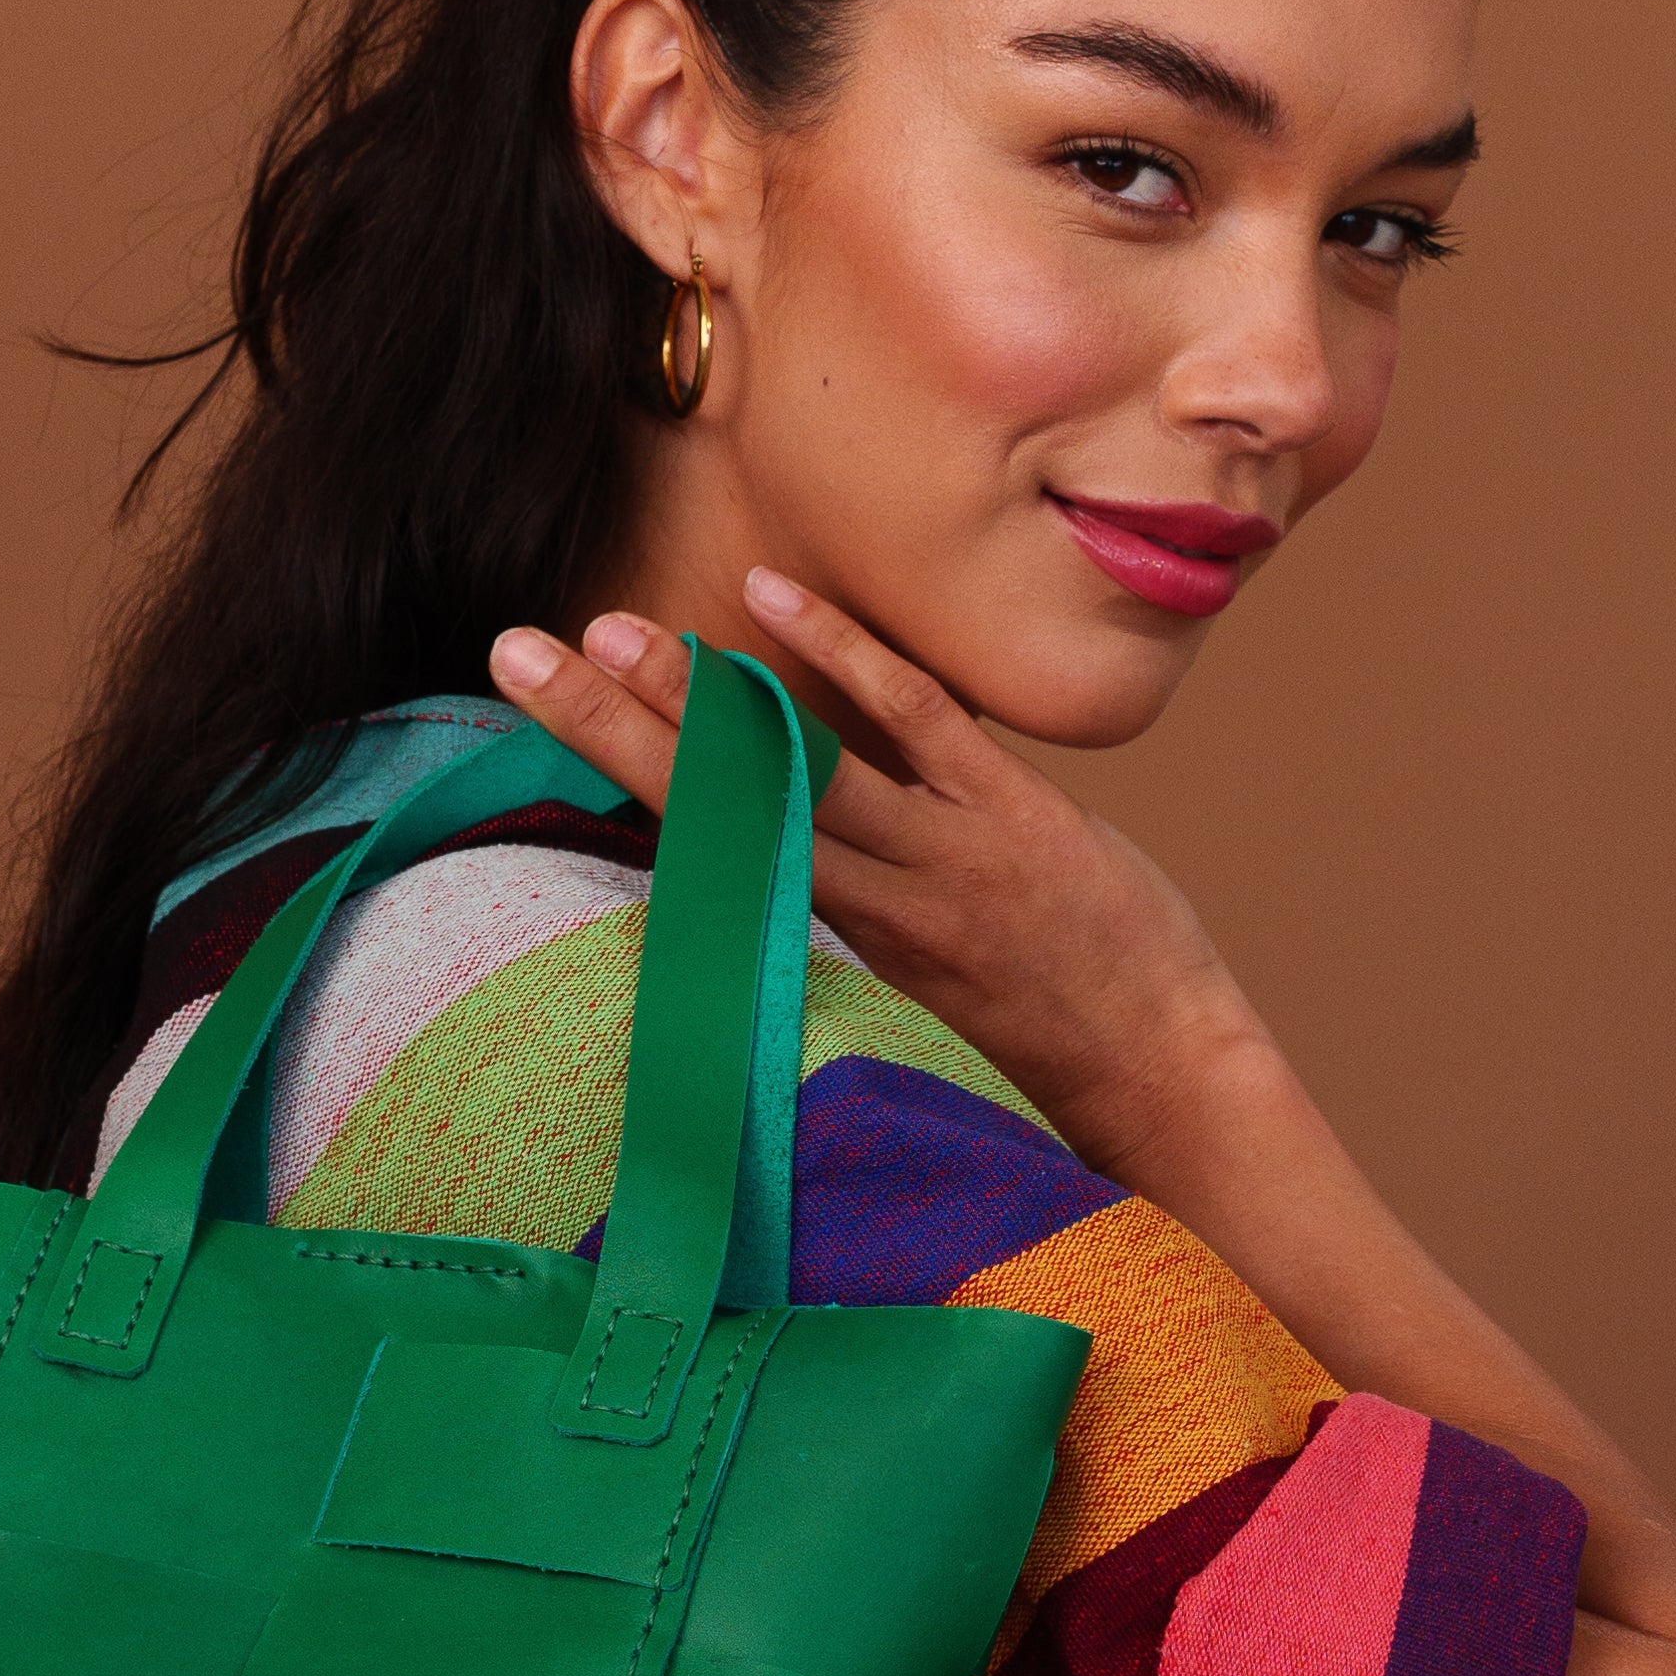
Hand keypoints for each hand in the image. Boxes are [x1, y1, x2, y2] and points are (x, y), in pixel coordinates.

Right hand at [487, 570, 1259, 1187]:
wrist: (1160, 1077)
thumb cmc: (1047, 1028)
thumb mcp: (925, 969)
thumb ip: (856, 893)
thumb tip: (795, 827)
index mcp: (834, 935)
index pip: (701, 840)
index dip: (614, 771)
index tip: (531, 713)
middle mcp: (864, 899)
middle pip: (710, 803)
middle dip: (606, 727)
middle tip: (515, 656)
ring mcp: (935, 859)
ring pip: (789, 769)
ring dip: (691, 698)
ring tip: (606, 633)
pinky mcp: (1008, 822)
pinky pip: (912, 723)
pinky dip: (840, 657)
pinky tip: (772, 597)